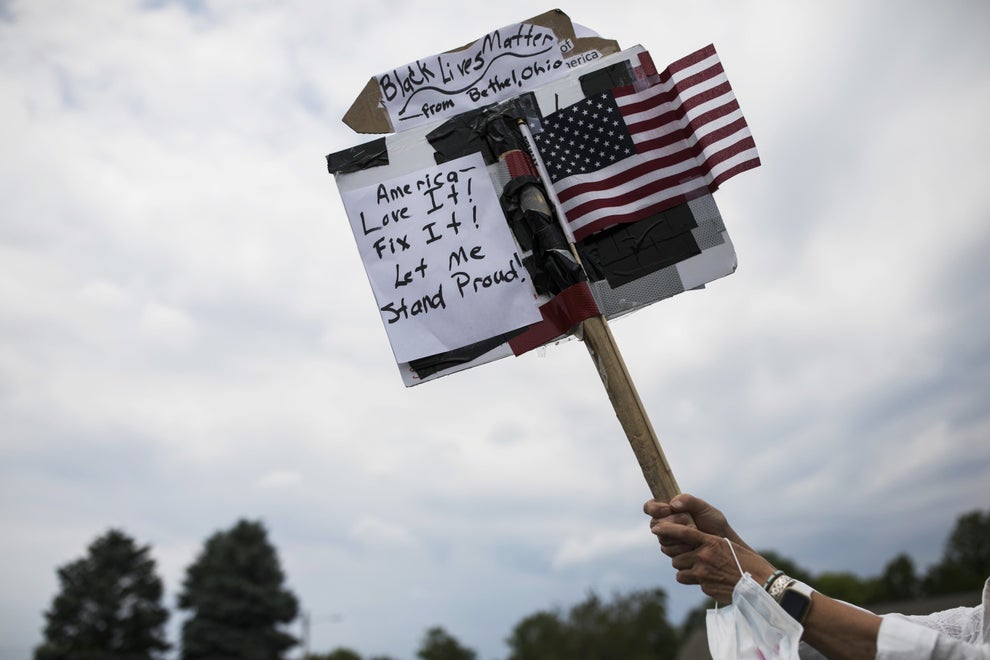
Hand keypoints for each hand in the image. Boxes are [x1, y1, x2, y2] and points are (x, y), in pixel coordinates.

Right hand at [643, 493, 751, 555]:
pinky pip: (668, 551)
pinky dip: (681, 547)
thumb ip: (689, 501)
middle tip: (688, 521)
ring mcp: (668, 539)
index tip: (667, 509)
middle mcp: (665, 524)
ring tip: (694, 534)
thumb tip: (672, 504)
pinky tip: (692, 546)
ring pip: (661, 538)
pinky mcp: (673, 553)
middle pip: (654, 524)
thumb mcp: (704, 508)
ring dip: (678, 536)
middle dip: (672, 523)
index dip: (654, 508)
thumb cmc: (714, 523)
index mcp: (669, 510)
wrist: (723, 544)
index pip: (650, 507)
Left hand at [654, 523, 774, 603]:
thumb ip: (708, 544)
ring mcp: (703, 573)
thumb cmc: (745, 561)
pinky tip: (711, 580)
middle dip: (680, 559)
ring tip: (699, 571)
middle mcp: (704, 556)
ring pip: (680, 571)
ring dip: (685, 571)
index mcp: (710, 542)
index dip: (667, 530)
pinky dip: (697, 582)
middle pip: (676, 557)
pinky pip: (692, 583)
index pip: (683, 532)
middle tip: (689, 559)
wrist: (759, 583)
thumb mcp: (726, 545)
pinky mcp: (704, 587)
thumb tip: (693, 545)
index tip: (655, 528)